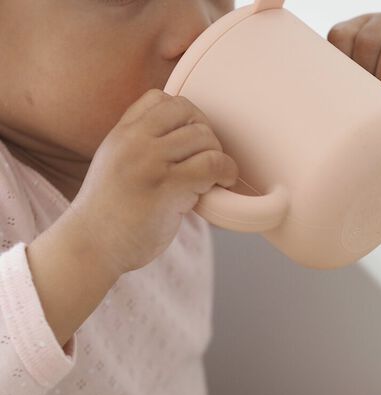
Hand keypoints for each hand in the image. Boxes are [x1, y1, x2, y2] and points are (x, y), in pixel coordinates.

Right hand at [68, 89, 238, 276]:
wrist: (92, 245)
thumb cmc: (108, 216)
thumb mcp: (115, 166)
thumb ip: (138, 148)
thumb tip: (182, 142)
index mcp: (121, 133)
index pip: (160, 99)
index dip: (185, 116)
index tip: (190, 143)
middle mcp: (135, 141)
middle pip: (188, 113)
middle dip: (206, 135)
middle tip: (207, 162)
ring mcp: (151, 161)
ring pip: (204, 137)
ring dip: (218, 156)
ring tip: (213, 178)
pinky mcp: (168, 187)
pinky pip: (212, 165)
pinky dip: (226, 172)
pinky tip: (223, 184)